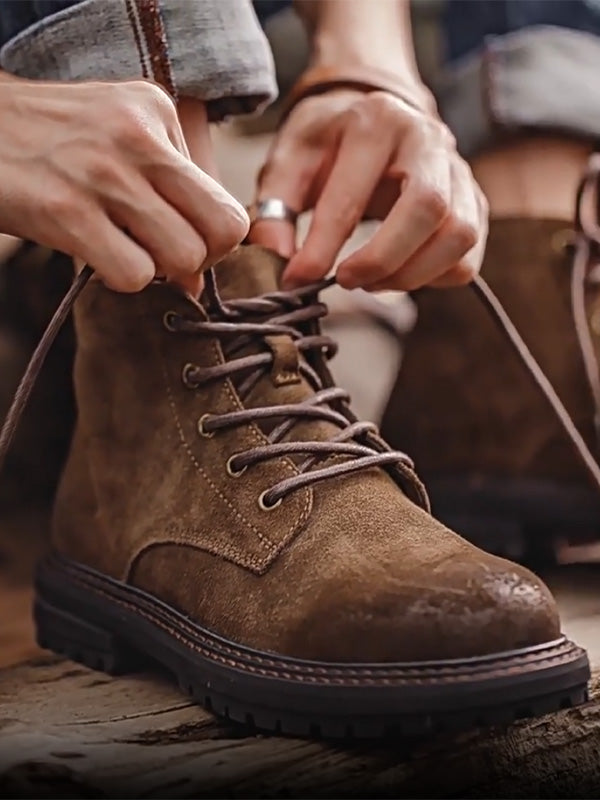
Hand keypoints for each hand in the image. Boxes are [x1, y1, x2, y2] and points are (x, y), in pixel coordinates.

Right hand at [0, 77, 248, 291]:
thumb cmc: (52, 142)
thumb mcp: (118, 139)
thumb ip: (169, 197)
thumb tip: (198, 281)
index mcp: (156, 111)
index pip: (228, 207)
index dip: (212, 242)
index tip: (180, 241)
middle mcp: (138, 135)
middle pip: (222, 233)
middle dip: (198, 261)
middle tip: (161, 256)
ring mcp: (103, 171)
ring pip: (184, 257)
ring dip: (158, 271)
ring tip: (123, 250)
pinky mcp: (66, 209)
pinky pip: (134, 274)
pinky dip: (121, 278)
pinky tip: (95, 254)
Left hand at [251, 89, 487, 290]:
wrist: (372, 115)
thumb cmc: (328, 140)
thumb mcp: (289, 161)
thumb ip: (274, 208)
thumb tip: (275, 260)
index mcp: (376, 122)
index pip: (354, 197)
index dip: (323, 248)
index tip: (298, 278)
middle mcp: (427, 140)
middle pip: (428, 209)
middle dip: (382, 261)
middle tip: (346, 281)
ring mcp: (458, 169)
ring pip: (459, 235)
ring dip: (413, 274)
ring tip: (373, 282)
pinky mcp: (473, 199)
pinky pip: (469, 253)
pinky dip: (436, 277)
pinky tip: (402, 273)